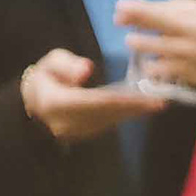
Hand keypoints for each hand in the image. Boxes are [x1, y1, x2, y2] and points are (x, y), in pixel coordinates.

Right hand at [19, 49, 161, 144]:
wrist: (35, 99)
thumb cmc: (46, 76)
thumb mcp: (51, 62)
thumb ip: (66, 65)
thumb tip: (86, 70)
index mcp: (55, 103)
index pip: (93, 102)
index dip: (120, 100)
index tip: (143, 98)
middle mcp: (65, 122)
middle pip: (105, 114)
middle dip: (134, 108)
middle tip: (161, 102)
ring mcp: (74, 131)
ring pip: (109, 121)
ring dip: (133, 113)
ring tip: (158, 104)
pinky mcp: (83, 133)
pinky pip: (107, 123)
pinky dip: (126, 115)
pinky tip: (143, 108)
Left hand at [114, 0, 195, 112]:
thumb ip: (167, 11)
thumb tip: (130, 12)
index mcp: (194, 15)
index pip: (163, 8)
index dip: (137, 8)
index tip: (119, 6)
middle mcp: (193, 32)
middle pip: (160, 23)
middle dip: (136, 21)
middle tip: (118, 20)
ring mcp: (190, 54)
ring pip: (155, 49)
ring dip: (139, 44)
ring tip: (133, 41)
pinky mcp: (186, 73)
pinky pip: (158, 69)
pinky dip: (150, 66)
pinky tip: (150, 63)